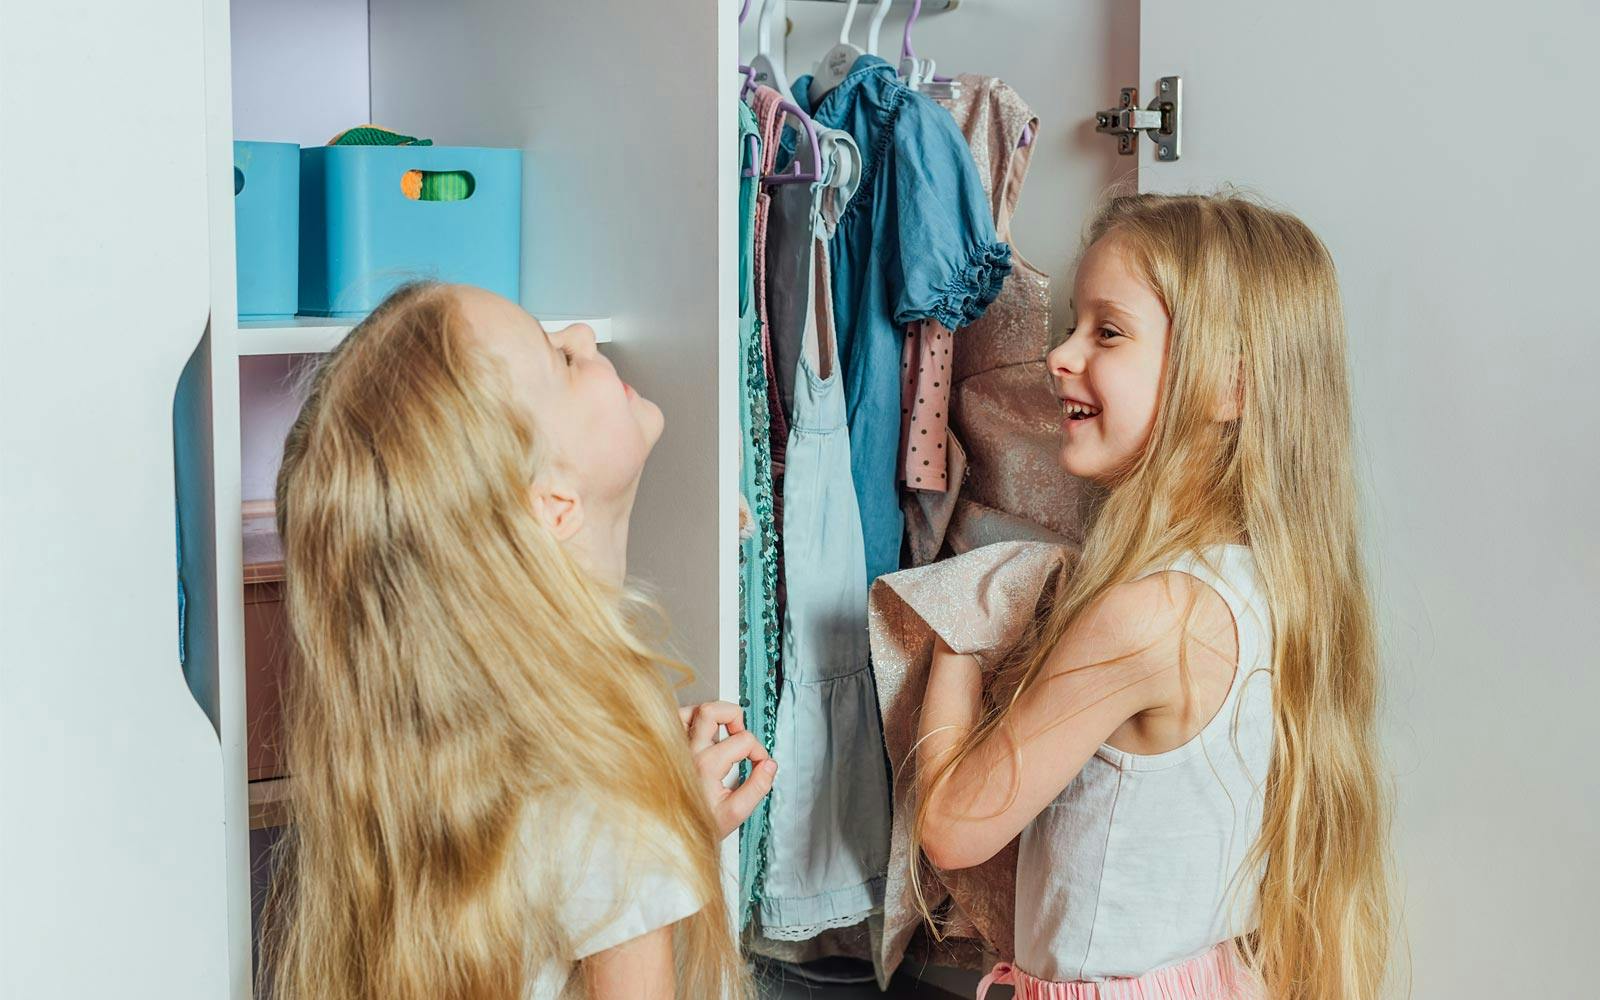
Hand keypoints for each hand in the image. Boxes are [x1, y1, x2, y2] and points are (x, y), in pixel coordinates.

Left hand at [678, 701, 777, 838]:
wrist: (670, 834)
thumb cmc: (700, 824)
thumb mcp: (736, 813)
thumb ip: (757, 787)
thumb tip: (769, 765)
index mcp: (706, 766)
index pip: (743, 740)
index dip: (759, 750)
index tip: (760, 763)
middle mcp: (687, 752)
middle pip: (712, 711)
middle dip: (735, 717)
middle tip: (740, 733)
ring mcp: (674, 747)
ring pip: (691, 710)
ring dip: (712, 715)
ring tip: (722, 731)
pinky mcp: (665, 748)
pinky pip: (675, 720)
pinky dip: (692, 719)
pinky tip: (702, 732)